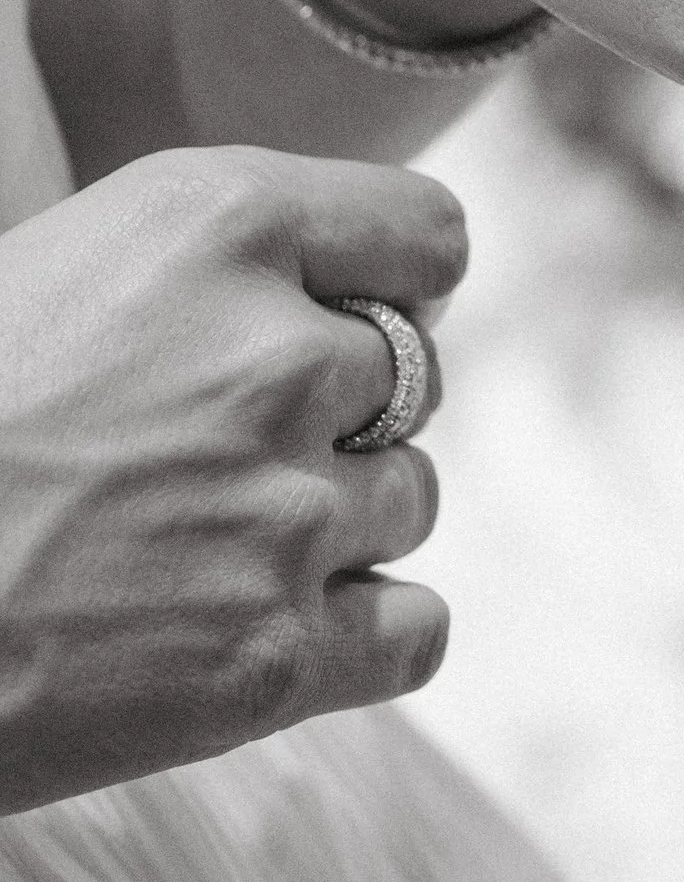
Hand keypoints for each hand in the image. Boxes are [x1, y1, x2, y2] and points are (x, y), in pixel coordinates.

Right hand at [0, 147, 459, 813]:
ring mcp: (282, 513)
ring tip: (206, 546)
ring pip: (410, 497)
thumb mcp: (59, 265)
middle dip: (341, 410)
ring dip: (339, 521)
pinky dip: (369, 632)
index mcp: (217, 222)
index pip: (426, 234)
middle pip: (414, 373)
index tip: (349, 316)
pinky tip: (283, 629)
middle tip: (220, 455)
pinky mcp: (270, 660)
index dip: (394, 281)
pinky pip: (413, 630)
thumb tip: (334, 297)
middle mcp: (273, 355)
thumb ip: (209, 263)